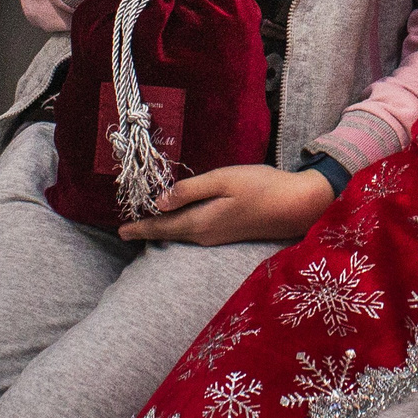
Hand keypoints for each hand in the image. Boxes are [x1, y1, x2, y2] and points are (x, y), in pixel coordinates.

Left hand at [119, 164, 335, 244]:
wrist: (296, 206)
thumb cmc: (261, 186)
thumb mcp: (223, 180)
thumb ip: (190, 190)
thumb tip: (159, 200)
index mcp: (200, 222)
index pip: (162, 226)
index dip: (140, 228)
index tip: (121, 230)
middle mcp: (205, 235)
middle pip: (170, 233)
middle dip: (149, 230)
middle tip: (127, 229)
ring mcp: (218, 237)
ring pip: (182, 234)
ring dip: (164, 228)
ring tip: (146, 223)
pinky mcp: (228, 233)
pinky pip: (194, 232)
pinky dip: (180, 226)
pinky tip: (179, 219)